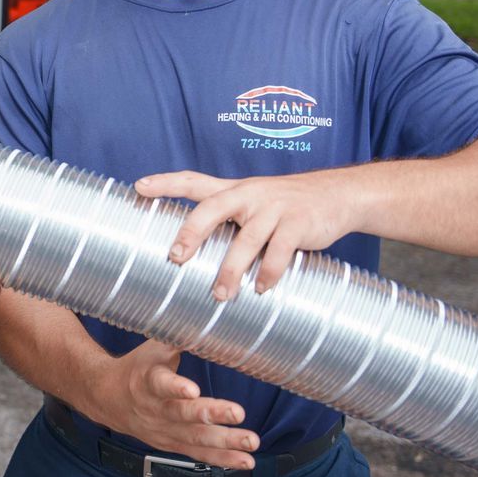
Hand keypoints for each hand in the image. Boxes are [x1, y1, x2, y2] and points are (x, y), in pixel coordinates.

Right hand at [91, 339, 257, 469]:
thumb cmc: (137, 368)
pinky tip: (246, 461)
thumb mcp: (153, 348)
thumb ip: (180, 337)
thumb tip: (210, 318)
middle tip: (238, 414)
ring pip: (195, 438)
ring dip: (225, 442)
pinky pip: (199, 454)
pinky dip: (223, 459)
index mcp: (148, 381)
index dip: (175, 387)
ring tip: (251, 442)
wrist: (106, 398)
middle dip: (211, 415)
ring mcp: (164, 431)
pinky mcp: (172, 445)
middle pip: (183, 414)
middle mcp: (155, 409)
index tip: (192, 389)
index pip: (160, 384)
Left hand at [136, 169, 358, 301]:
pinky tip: (261, 289)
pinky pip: (280, 252)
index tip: (138, 187)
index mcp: (234, 190)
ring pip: (247, 239)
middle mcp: (250, 194)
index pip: (194, 181)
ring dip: (231, 270)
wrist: (338, 195)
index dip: (166, 183)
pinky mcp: (299, 223)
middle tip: (175, 258)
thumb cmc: (286, 205)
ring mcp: (275, 208)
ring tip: (220, 295)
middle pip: (212, 208)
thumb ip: (226, 219)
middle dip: (191, 232)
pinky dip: (269, 273)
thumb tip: (191, 252)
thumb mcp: (254, 202)